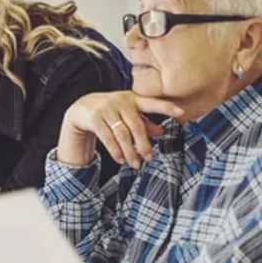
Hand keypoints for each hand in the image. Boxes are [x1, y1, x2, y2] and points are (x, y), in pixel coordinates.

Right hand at [58, 91, 184, 168]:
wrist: (80, 109)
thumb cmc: (110, 113)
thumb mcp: (127, 115)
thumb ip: (144, 123)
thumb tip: (162, 132)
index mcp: (132, 98)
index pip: (152, 102)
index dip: (166, 106)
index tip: (181, 111)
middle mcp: (120, 101)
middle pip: (136, 125)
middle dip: (143, 144)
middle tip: (149, 158)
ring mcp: (106, 108)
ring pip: (122, 134)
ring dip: (130, 151)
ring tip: (135, 164)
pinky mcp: (94, 118)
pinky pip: (108, 138)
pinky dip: (115, 151)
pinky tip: (120, 159)